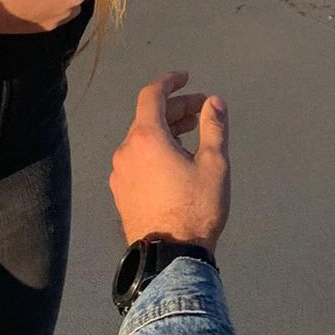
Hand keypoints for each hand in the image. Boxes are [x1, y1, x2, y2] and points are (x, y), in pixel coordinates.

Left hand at [110, 71, 229, 250]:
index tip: (186, 78)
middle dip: (176, 109)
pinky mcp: (120, 191)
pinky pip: (137, 158)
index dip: (170, 82)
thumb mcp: (214, 164)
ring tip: (192, 136)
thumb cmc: (196, 208)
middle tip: (202, 112)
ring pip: (141, 139)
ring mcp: (119, 172)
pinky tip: (175, 162)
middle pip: (148, 117)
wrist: (169, 256)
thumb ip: (214, 127)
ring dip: (166, 130)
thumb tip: (214, 101)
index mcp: (146, 137)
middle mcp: (126, 150)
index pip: (152, 95)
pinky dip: (155, 149)